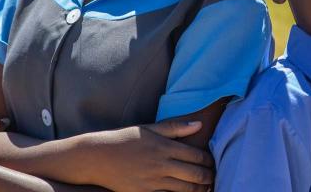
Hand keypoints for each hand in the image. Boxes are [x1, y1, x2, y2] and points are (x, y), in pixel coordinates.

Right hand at [80, 121, 213, 191]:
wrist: (98, 157)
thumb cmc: (125, 140)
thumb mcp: (149, 129)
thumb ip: (175, 127)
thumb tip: (199, 124)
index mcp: (164, 147)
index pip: (196, 155)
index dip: (208, 160)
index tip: (211, 162)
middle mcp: (161, 164)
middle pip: (195, 174)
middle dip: (208, 177)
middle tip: (212, 177)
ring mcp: (153, 181)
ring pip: (186, 189)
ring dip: (199, 189)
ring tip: (205, 188)